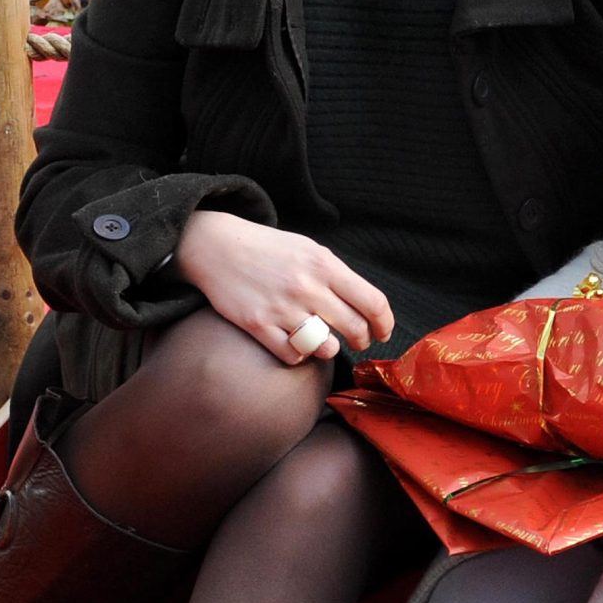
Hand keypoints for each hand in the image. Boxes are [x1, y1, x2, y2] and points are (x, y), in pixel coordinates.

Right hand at [174, 209, 395, 366]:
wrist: (217, 246)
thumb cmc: (267, 249)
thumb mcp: (309, 249)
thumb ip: (337, 275)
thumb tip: (367, 307)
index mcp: (324, 264)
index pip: (372, 302)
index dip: (385, 323)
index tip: (383, 331)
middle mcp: (307, 286)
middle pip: (354, 328)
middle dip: (362, 340)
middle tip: (358, 340)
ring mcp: (282, 308)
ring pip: (326, 347)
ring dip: (328, 348)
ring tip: (321, 339)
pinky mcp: (258, 325)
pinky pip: (293, 356)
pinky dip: (298, 354)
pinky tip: (294, 342)